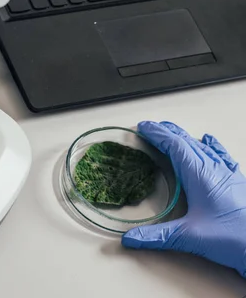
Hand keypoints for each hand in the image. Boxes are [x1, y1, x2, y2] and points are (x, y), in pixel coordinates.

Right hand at [122, 121, 245, 277]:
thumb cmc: (234, 238)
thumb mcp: (189, 237)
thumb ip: (157, 236)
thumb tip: (131, 238)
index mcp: (200, 175)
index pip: (174, 145)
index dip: (157, 134)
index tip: (143, 127)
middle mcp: (214, 169)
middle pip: (187, 141)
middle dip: (167, 132)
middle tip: (151, 128)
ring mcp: (228, 173)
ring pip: (203, 146)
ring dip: (185, 137)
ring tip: (173, 131)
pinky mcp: (237, 182)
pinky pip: (221, 155)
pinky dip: (210, 146)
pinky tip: (209, 142)